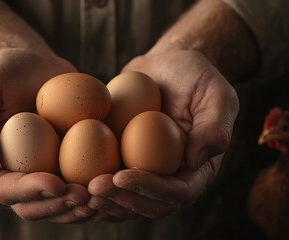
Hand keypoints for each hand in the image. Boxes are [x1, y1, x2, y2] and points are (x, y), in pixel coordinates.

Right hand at [0, 48, 92, 221]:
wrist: (34, 65)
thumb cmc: (2, 74)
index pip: (4, 190)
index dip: (29, 192)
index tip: (56, 183)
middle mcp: (15, 175)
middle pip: (34, 206)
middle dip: (59, 205)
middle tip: (85, 194)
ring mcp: (42, 173)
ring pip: (59, 204)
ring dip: (80, 206)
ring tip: (103, 193)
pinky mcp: (66, 165)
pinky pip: (80, 186)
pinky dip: (96, 190)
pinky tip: (115, 181)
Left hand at [87, 50, 237, 220]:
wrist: (167, 66)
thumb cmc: (195, 76)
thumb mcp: (216, 94)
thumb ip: (215, 127)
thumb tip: (195, 160)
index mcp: (197, 167)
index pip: (178, 192)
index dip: (150, 189)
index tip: (120, 177)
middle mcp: (172, 176)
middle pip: (149, 204)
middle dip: (120, 200)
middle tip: (93, 187)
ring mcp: (147, 171)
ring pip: (126, 201)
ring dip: (103, 200)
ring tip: (79, 188)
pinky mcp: (126, 161)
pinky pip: (110, 183)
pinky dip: (92, 187)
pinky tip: (72, 180)